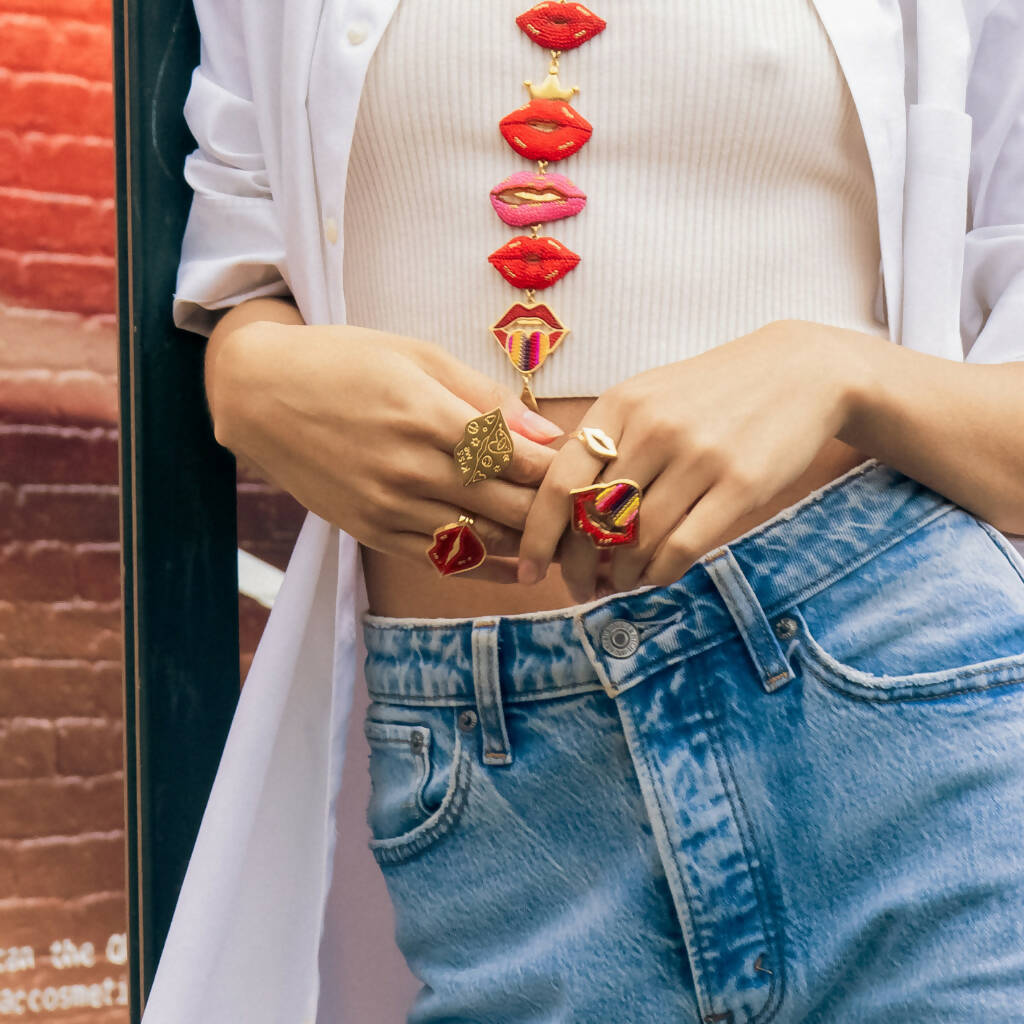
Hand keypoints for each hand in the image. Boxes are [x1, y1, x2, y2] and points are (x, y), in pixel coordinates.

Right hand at [210, 318, 564, 581]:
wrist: (261, 394)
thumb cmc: (344, 362)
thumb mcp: (418, 356)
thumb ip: (486, 398)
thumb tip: (549, 432)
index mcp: (426, 414)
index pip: (518, 458)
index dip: (561, 469)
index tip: (588, 471)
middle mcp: (409, 468)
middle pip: (507, 504)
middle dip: (555, 512)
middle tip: (591, 514)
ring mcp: (387, 506)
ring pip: (480, 538)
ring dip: (529, 544)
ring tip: (566, 541)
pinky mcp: (371, 531)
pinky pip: (441, 560)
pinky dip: (486, 567)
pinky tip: (519, 566)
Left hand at [518, 320, 861, 600]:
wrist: (801, 371)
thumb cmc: (713, 394)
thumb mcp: (650, 396)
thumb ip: (606, 442)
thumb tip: (560, 512)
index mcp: (621, 405)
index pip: (559, 480)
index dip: (537, 534)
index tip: (529, 568)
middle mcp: (654, 428)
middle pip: (593, 519)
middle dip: (577, 566)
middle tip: (578, 587)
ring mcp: (699, 456)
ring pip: (636, 540)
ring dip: (620, 575)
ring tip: (619, 583)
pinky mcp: (741, 484)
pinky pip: (682, 546)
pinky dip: (659, 573)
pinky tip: (655, 576)